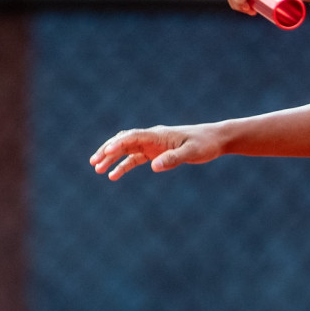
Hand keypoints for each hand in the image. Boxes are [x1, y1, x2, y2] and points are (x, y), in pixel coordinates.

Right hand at [89, 124, 225, 180]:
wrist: (216, 139)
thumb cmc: (205, 144)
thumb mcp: (191, 152)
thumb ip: (173, 159)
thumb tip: (153, 167)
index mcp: (159, 135)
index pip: (133, 137)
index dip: (118, 144)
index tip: (106, 153)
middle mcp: (153, 137)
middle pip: (124, 141)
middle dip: (108, 150)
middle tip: (94, 162)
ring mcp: (153, 145)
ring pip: (127, 150)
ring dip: (112, 158)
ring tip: (98, 169)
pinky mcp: (157, 152)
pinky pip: (135, 158)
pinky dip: (124, 165)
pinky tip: (114, 175)